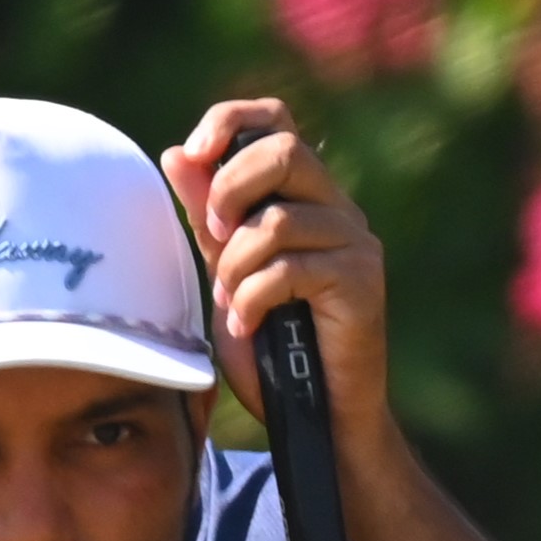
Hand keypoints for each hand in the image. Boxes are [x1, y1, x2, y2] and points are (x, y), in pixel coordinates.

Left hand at [160, 99, 393, 456]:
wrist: (317, 420)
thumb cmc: (273, 354)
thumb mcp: (227, 277)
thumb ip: (209, 221)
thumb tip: (177, 155)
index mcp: (305, 197)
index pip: (276, 121)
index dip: (231, 120)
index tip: (193, 152)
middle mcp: (337, 209)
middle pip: (283, 150)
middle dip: (230, 190)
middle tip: (213, 239)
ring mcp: (356, 242)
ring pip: (279, 219)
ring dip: (238, 266)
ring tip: (235, 305)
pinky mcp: (363, 281)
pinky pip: (290, 268)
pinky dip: (254, 299)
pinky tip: (249, 327)